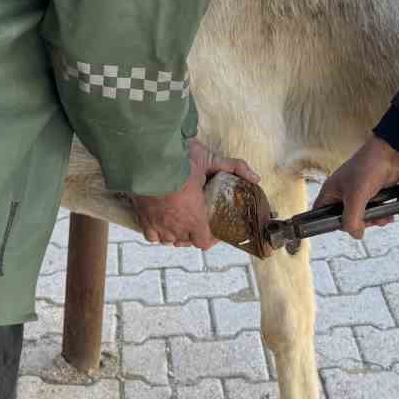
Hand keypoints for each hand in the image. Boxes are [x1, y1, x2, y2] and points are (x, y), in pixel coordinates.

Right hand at [131, 140, 258, 249]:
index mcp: (194, 217)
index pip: (205, 242)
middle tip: (198, 221)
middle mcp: (176, 225)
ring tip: (181, 222)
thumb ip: (234, 168)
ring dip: (177, 234)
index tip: (215, 230)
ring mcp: (158, 223)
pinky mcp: (143, 218)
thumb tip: (255, 178)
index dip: (212, 238)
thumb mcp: (209, 159)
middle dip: (194, 233)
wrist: (146, 157)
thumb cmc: (178, 159)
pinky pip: (151, 236)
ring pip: (169, 240)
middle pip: (187, 241)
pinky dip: (158, 233)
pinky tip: (162, 223)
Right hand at [313, 134, 398, 239]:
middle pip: (343, 219)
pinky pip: (372, 211)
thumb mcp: (356, 196)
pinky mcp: (371, 195)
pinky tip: (387, 215)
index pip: (320, 213)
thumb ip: (352, 219)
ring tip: (380, 218)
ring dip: (372, 220)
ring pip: (360, 217)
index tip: (341, 228)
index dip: (327, 223)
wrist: (390, 154)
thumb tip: (355, 234)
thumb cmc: (368, 165)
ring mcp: (357, 195)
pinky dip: (380, 215)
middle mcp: (342, 194)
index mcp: (331, 191)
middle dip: (357, 224)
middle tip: (366, 223)